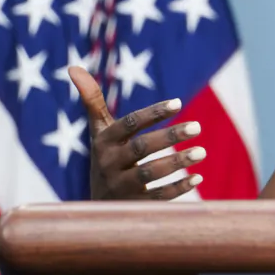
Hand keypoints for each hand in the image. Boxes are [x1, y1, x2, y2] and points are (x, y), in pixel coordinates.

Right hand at [68, 66, 206, 199]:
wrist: (96, 207)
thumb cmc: (106, 158)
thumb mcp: (99, 131)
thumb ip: (92, 101)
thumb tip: (73, 66)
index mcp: (103, 142)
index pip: (129, 124)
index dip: (153, 113)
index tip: (179, 103)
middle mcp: (108, 164)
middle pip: (141, 148)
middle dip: (169, 137)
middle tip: (197, 127)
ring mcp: (120, 187)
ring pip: (150, 173)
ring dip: (177, 162)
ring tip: (202, 152)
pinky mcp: (133, 207)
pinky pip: (157, 198)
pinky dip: (178, 188)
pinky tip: (198, 177)